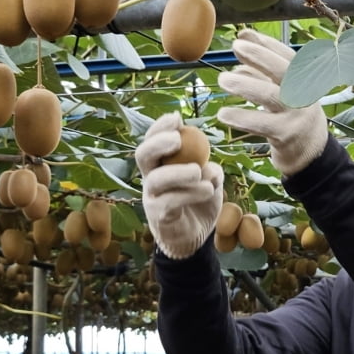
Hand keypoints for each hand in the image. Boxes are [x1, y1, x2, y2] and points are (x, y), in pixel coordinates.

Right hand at [135, 112, 223, 259]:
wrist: (195, 236)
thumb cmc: (199, 201)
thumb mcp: (210, 181)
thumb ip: (211, 170)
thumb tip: (207, 165)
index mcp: (161, 164)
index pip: (153, 140)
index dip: (160, 127)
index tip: (177, 117)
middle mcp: (151, 178)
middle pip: (142, 155)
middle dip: (157, 143)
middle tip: (178, 139)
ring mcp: (152, 197)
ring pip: (156, 180)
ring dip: (178, 172)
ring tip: (198, 171)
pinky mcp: (159, 216)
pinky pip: (170, 202)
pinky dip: (190, 193)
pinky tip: (208, 190)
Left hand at [217, 29, 327, 176]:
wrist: (310, 152)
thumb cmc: (291, 115)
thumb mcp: (282, 90)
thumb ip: (262, 70)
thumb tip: (241, 46)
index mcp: (305, 81)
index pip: (288, 57)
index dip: (267, 44)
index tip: (244, 35)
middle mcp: (304, 95)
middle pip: (284, 71)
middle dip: (260, 56)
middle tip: (236, 47)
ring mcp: (296, 116)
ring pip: (270, 96)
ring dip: (245, 85)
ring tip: (223, 79)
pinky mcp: (285, 135)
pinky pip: (261, 124)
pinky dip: (242, 117)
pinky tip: (224, 113)